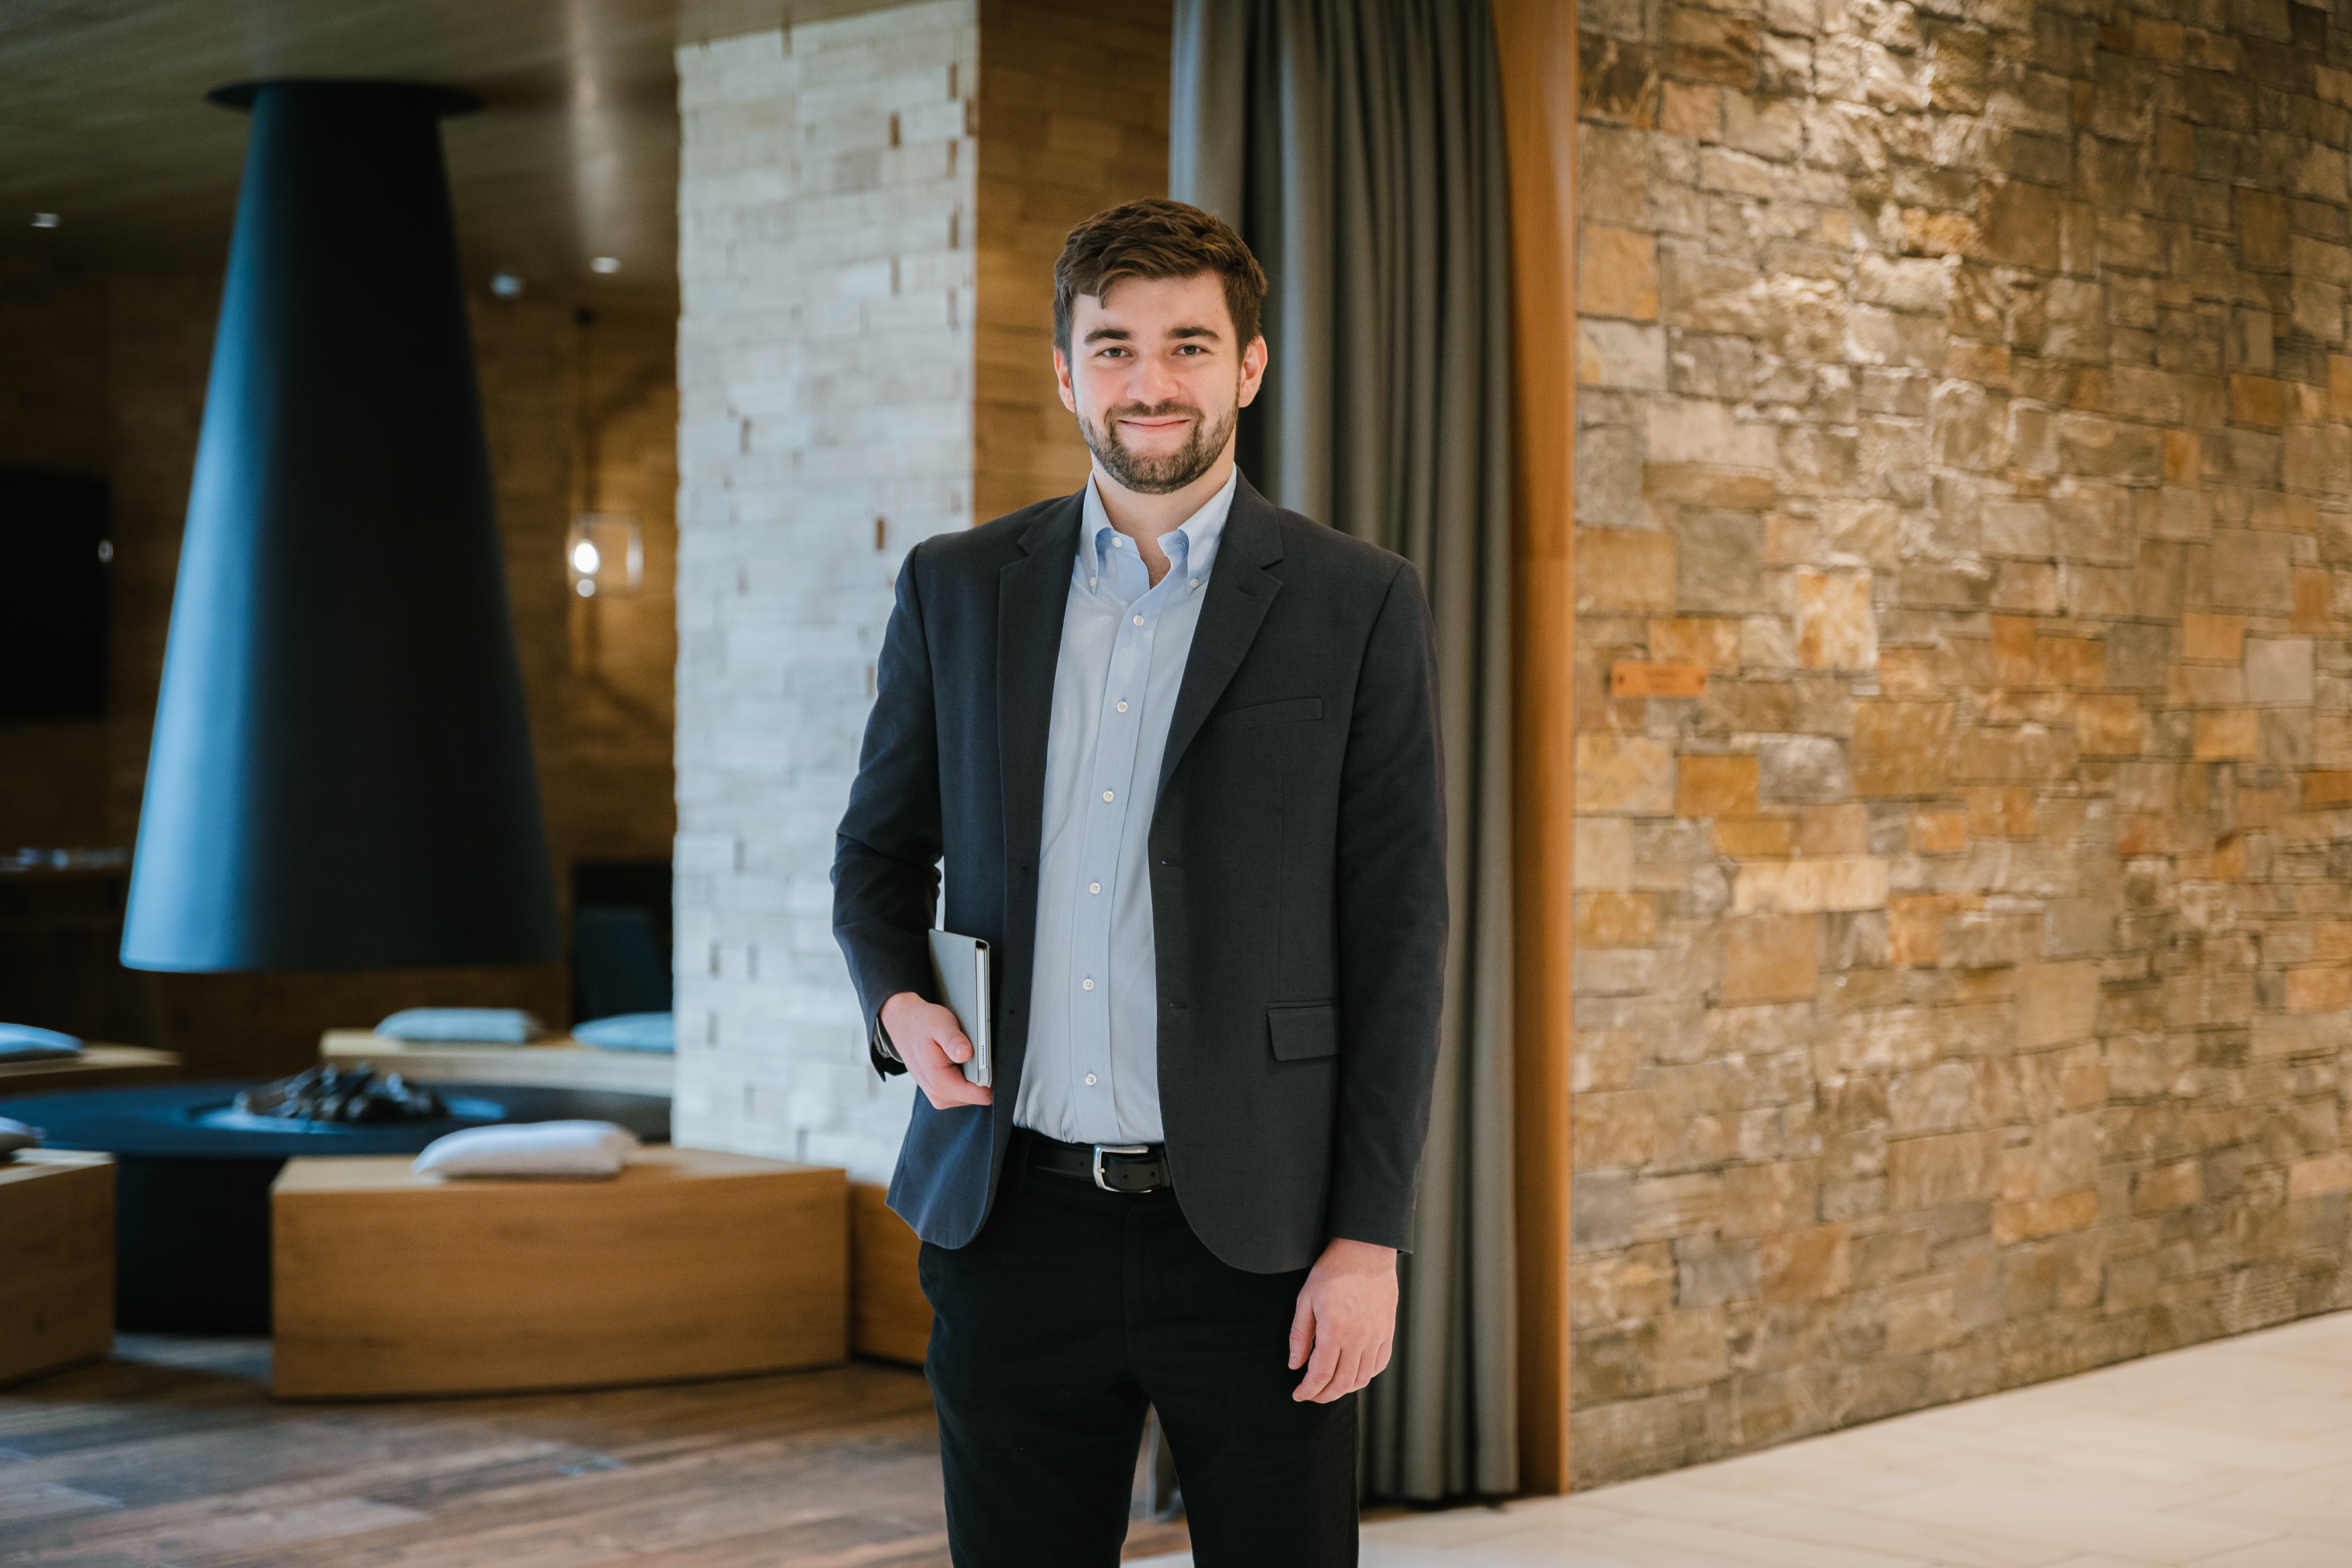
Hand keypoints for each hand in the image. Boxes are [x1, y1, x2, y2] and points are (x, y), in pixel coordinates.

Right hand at [880, 992, 991, 1109]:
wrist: (903, 1026)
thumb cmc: (922, 1025)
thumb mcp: (940, 1025)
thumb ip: (953, 1041)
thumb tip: (966, 1054)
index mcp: (940, 1083)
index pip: (982, 1095)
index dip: (992, 1077)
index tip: (988, 1059)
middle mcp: (939, 1096)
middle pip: (979, 1095)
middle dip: (981, 1075)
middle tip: (972, 1052)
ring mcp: (939, 1097)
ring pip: (973, 1094)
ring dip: (973, 1075)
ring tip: (962, 1055)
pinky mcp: (941, 1093)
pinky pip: (964, 1090)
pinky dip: (966, 1076)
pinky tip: (957, 1060)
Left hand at [1287, 1237, 1396, 1402]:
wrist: (1365, 1252)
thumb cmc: (1332, 1272)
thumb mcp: (1306, 1300)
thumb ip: (1299, 1335)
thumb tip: (1295, 1366)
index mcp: (1334, 1329)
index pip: (1321, 1374)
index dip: (1308, 1390)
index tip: (1298, 1394)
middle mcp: (1359, 1337)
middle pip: (1342, 1382)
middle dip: (1324, 1395)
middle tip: (1312, 1395)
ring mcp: (1377, 1336)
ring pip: (1362, 1378)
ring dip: (1344, 1389)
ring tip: (1330, 1387)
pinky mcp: (1388, 1332)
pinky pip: (1379, 1365)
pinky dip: (1365, 1376)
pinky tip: (1352, 1373)